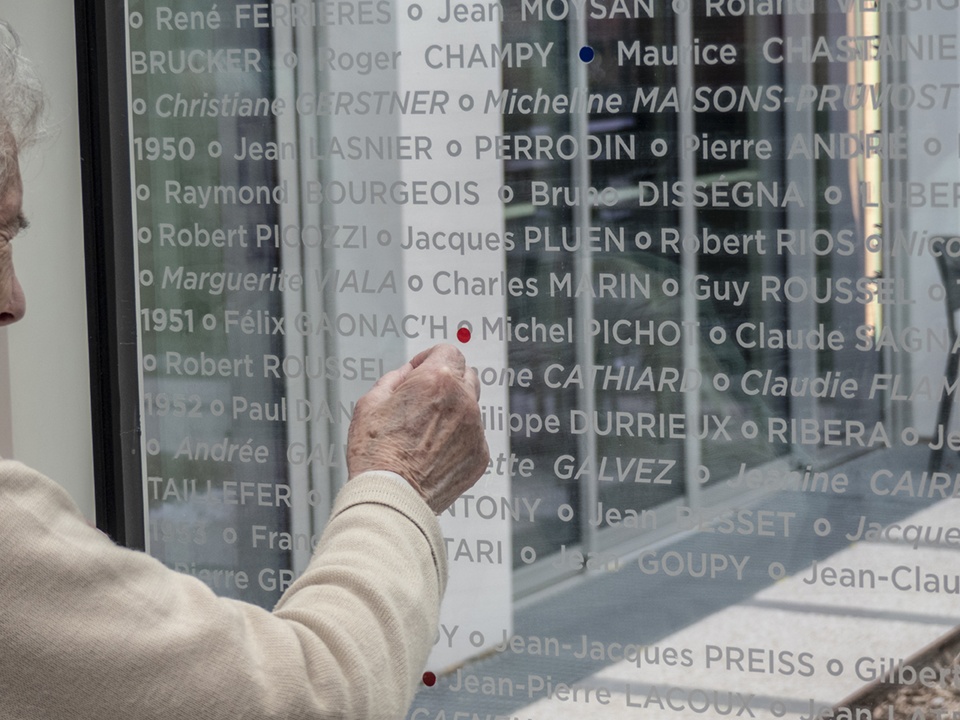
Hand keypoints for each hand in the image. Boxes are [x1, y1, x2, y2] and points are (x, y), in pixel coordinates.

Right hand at [347, 344, 489, 512]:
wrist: (392, 497)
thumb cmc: (377, 455)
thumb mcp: (370, 403)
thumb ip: (394, 379)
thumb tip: (406, 374)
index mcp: (437, 380)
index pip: (448, 350)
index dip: (431, 357)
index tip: (422, 369)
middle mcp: (463, 401)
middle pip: (466, 375)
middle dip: (447, 381)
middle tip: (424, 399)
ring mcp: (475, 429)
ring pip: (471, 408)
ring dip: (454, 411)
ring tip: (425, 432)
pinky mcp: (480, 455)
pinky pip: (474, 436)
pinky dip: (459, 439)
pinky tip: (434, 452)